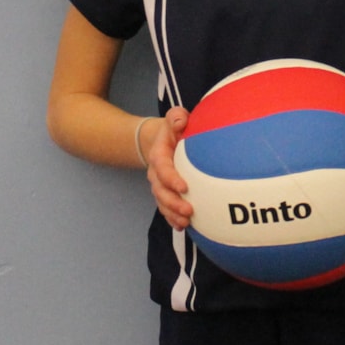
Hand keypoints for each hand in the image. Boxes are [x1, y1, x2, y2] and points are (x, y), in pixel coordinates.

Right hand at [144, 107, 192, 229]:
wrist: (161, 140)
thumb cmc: (174, 129)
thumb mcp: (174, 118)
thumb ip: (176, 117)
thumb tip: (181, 121)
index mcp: (159, 155)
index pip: (163, 168)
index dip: (171, 179)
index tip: (184, 187)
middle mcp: (156, 173)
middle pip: (160, 191)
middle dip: (173, 203)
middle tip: (189, 211)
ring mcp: (159, 185)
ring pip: (162, 203)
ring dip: (172, 214)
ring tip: (186, 222)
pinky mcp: (165, 193)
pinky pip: (165, 209)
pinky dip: (172, 219)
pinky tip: (182, 227)